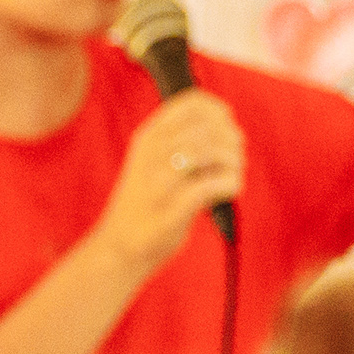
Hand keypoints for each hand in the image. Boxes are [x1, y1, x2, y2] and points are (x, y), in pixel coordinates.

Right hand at [92, 91, 248, 276]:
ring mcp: (157, 184)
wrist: (117, 250)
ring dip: (233, 161)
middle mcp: (150, 155)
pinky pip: (210, 186)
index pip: (191, 103)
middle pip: (206, 128)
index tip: (227, 125)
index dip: (218, 110)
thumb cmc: (145, 205)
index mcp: (148, 138)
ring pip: (208, 152)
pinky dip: (230, 184)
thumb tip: (228, 130)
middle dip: (231, 140)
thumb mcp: (154, 163)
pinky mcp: (169, 213)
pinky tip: (231, 191)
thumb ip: (182, 143)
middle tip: (236, 158)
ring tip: (235, 174)